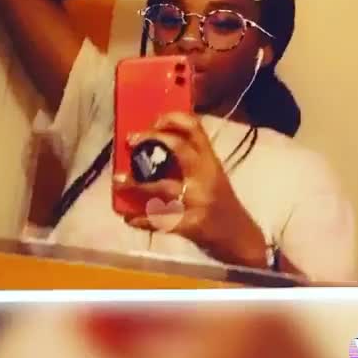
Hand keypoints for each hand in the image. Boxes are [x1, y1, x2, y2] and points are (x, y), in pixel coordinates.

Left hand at [113, 112, 268, 267]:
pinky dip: (142, 219)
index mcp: (210, 161)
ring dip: (136, 183)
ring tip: (117, 180)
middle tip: (131, 140)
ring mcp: (198, 200)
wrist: (240, 239)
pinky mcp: (191, 224)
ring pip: (163, 186)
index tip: (154, 119)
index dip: (174, 119)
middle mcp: (206, 176)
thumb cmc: (221, 203)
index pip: (196, 129)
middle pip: (179, 148)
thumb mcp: (211, 176)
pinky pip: (161, 220)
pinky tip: (128, 217)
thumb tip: (150, 148)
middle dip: (152, 140)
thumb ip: (189, 162)